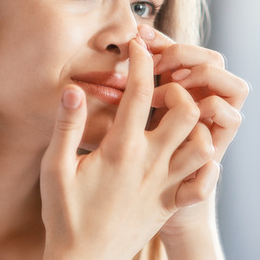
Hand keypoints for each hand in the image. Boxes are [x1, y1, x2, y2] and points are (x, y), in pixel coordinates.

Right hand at [40, 37, 216, 259]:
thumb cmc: (65, 215)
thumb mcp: (54, 168)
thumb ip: (66, 125)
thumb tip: (74, 88)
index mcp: (121, 150)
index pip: (141, 92)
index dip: (141, 60)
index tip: (138, 44)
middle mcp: (150, 164)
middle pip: (187, 111)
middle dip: (179, 89)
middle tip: (160, 86)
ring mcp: (166, 185)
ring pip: (203, 143)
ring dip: (195, 123)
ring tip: (175, 115)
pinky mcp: (172, 203)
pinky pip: (205, 179)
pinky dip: (205, 162)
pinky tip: (186, 152)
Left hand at [137, 25, 247, 241]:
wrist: (143, 206)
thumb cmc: (124, 163)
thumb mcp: (121, 121)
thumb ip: (120, 91)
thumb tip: (97, 67)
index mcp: (178, 92)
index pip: (182, 52)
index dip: (164, 40)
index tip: (138, 37)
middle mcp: (202, 104)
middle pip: (215, 60)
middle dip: (188, 53)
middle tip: (156, 62)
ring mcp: (213, 125)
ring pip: (236, 86)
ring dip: (207, 78)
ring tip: (175, 84)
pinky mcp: (217, 147)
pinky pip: (232, 119)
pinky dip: (215, 111)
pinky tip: (186, 113)